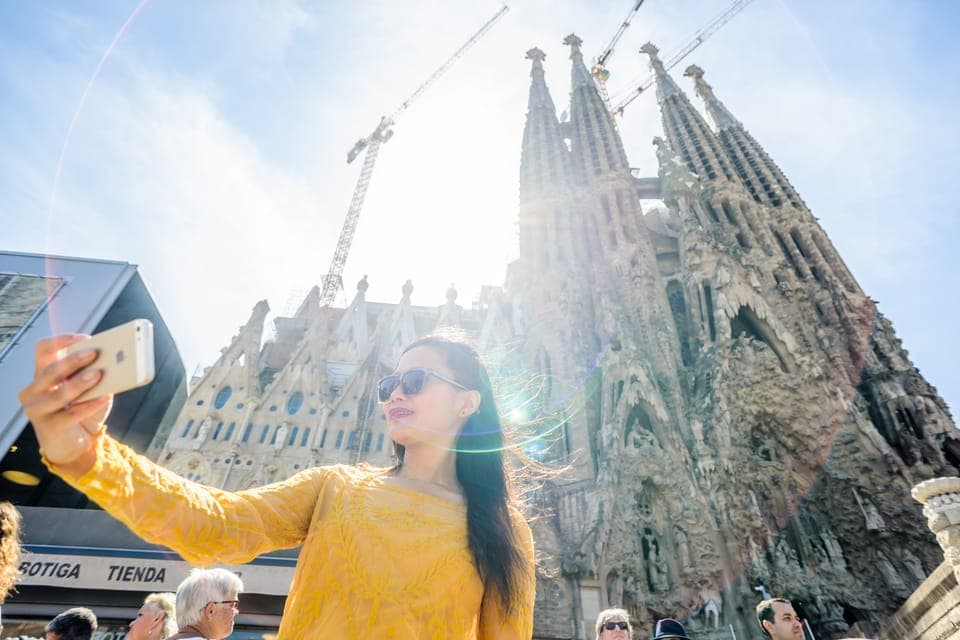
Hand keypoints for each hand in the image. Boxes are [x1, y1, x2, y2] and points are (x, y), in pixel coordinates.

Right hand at [18, 334, 113, 476]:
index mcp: (42, 374)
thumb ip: (92, 374)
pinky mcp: (48, 427)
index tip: (85, 338)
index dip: (62, 341)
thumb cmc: (81, 410)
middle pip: (51, 369)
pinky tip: (105, 397)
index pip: (43, 349)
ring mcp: (37, 409)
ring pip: (58, 393)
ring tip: (99, 374)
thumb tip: (112, 361)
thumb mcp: (87, 388)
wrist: (75, 443)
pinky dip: (90, 405)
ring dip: (80, 382)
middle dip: (73, 360)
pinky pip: (71, 414)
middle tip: (94, 353)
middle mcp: (34, 390)